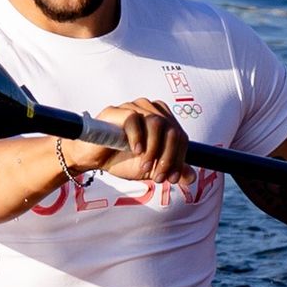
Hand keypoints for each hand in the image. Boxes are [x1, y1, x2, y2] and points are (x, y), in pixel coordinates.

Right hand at [73, 99, 190, 186]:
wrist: (94, 159)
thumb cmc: (122, 159)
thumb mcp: (152, 167)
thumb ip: (172, 168)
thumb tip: (192, 176)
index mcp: (162, 119)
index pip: (180, 136)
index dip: (179, 159)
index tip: (172, 178)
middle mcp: (150, 108)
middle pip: (171, 130)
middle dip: (168, 157)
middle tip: (158, 176)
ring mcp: (133, 107)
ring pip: (156, 123)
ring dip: (154, 150)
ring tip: (146, 167)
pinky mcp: (116, 111)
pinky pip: (133, 119)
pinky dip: (138, 137)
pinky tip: (136, 152)